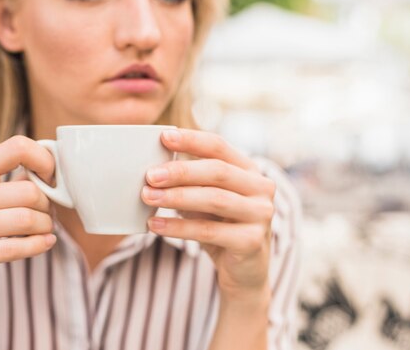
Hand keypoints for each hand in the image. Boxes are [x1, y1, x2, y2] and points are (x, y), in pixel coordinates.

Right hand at [0, 136, 56, 308]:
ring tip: (46, 229)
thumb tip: (54, 167)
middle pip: (29, 191)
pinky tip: (45, 243)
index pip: (17, 148)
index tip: (51, 179)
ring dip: (46, 226)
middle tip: (49, 214)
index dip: (44, 161)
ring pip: (25, 219)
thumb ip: (15, 180)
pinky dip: (38, 245)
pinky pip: (13, 248)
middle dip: (49, 205)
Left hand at [141, 129, 275, 301]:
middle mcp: (261, 188)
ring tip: (147, 197)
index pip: (220, 146)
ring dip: (177, 197)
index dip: (192, 140)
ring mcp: (261, 215)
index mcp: (250, 170)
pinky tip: (155, 224)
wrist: (244, 273)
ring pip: (215, 199)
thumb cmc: (221, 228)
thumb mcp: (207, 200)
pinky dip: (179, 227)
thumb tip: (153, 167)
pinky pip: (209, 231)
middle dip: (180, 171)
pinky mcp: (252, 241)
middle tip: (149, 175)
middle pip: (218, 171)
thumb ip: (192, 182)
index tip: (164, 136)